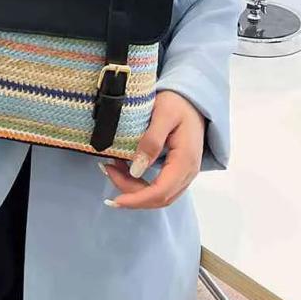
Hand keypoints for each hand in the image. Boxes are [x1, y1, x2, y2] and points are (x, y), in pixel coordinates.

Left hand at [101, 89, 204, 209]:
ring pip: (158, 195)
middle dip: (130, 193)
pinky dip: (139, 183)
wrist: (193, 100)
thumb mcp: (163, 114)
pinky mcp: (177, 170)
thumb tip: (137, 169)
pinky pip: (159, 186)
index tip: (115, 200)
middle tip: (107, 170)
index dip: (136, 199)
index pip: (160, 192)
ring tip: (112, 168)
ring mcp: (184, 173)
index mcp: (185, 160)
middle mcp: (188, 172)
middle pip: (158, 198)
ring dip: (133, 188)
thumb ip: (151, 140)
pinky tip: (124, 169)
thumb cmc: (178, 103)